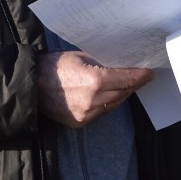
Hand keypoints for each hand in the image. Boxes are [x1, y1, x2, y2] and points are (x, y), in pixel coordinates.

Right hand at [36, 51, 154, 128]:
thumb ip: (103, 63)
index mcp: (95, 80)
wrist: (31, 84)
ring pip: (114, 105)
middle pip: (123, 93)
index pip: (127, 79)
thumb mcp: (81, 57)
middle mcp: (93, 100)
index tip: (149, 72)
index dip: (140, 76)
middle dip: (133, 84)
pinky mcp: (80, 122)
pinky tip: (109, 95)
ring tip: (127, 85)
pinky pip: (101, 113)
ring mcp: (86, 114)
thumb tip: (122, 64)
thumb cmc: (54, 66)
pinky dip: (107, 104)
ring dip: (121, 94)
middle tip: (141, 77)